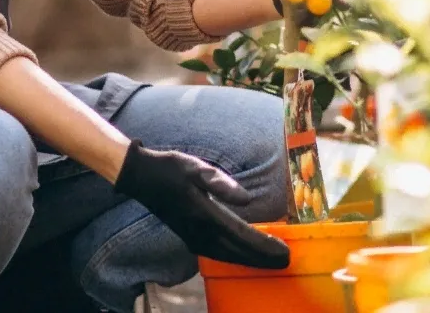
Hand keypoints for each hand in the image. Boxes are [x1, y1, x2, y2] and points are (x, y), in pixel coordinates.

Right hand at [112, 140, 289, 269]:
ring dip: (251, 261)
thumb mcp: (196, 167)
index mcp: (205, 214)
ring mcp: (193, 238)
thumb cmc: (171, 168)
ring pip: (228, 256)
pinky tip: (246, 256)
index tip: (284, 251)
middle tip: (286, 261)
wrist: (142, 177)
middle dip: (263, 258)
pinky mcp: (190, 238)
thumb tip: (247, 199)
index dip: (264, 246)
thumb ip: (221, 183)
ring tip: (271, 262)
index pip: (241, 235)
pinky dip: (236, 258)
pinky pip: (218, 254)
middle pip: (238, 252)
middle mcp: (200, 232)